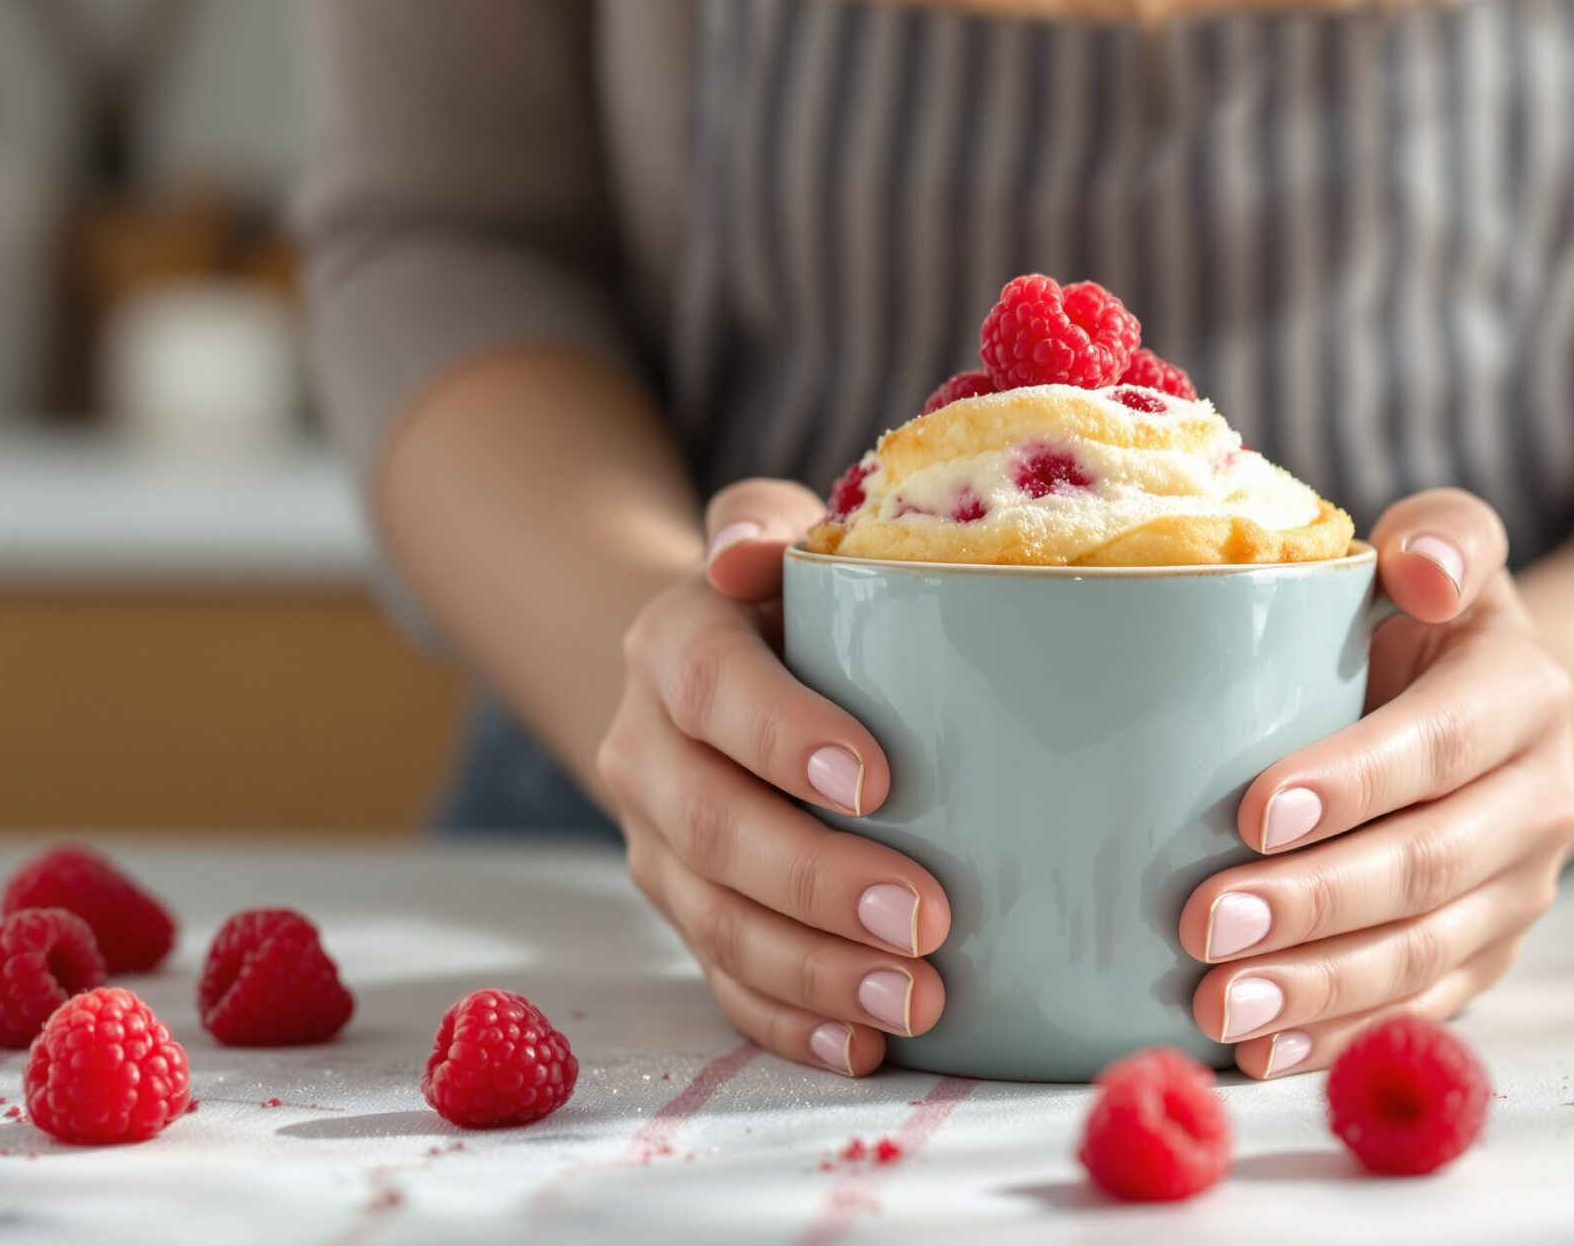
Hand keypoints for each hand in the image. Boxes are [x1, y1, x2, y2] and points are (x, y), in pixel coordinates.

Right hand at [597, 479, 952, 1074]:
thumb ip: (777, 527)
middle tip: (925, 919)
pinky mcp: (686, 914)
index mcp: (674, 642)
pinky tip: (860, 1047)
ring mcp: (657, 845)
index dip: (783, 733)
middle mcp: (648, 748)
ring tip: (915, 999)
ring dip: (815, 971)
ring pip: (718, 922)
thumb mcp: (790, 538)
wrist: (714, 671)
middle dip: (819, 883)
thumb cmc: (797, 598)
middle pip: (716, 828)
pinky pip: (723, 983)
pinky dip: (790, 1022)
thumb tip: (751, 549)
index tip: (877, 780)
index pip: (713, 686)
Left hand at [1180, 490, 1573, 1076]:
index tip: (1250, 811)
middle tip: (1203, 925)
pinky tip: (1260, 1057)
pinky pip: (1417, 1011)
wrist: (1507, 713)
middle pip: (1427, 869)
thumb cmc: (1433, 624)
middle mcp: (1538, 802)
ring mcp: (1517, 894)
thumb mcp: (1450, 552)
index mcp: (1523, 695)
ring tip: (1217, 1008)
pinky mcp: (1487, 958)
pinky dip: (1338, 1042)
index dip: (1352, 784)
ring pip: (1421, 956)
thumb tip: (1415, 560)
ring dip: (1317, 991)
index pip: (1436, 746)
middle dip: (1312, 905)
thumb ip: (1443, 535)